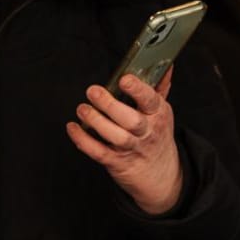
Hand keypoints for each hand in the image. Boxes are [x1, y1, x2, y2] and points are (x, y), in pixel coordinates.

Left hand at [66, 70, 183, 214]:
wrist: (161, 175)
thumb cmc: (156, 136)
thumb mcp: (162, 112)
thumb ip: (159, 88)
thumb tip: (166, 64)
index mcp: (158, 114)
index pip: (151, 100)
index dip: (138, 90)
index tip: (124, 79)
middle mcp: (146, 132)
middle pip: (131, 119)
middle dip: (110, 105)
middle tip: (92, 91)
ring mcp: (131, 148)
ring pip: (115, 136)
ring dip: (96, 121)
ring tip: (82, 108)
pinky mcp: (117, 162)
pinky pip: (99, 152)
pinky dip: (84, 140)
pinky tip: (73, 128)